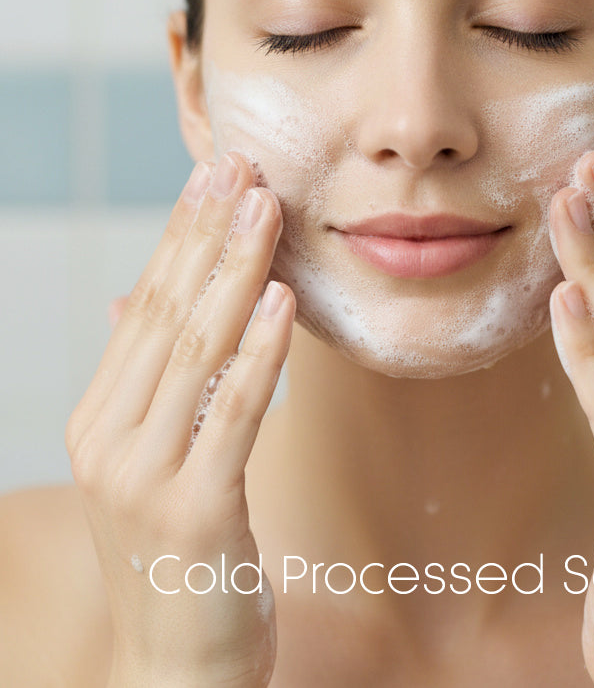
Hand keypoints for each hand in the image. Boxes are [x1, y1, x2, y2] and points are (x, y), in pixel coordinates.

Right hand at [66, 152, 294, 686]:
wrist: (173, 677)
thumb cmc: (175, 561)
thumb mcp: (150, 464)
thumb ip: (147, 381)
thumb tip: (136, 295)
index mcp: (101, 422)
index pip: (145, 307)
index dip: (181, 237)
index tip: (214, 176)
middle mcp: (110, 441)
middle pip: (167, 315)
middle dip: (208, 235)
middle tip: (241, 167)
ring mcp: (143, 477)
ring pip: (197, 351)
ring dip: (235, 272)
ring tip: (266, 209)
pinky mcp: (192, 512)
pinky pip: (233, 413)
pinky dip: (260, 352)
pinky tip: (282, 300)